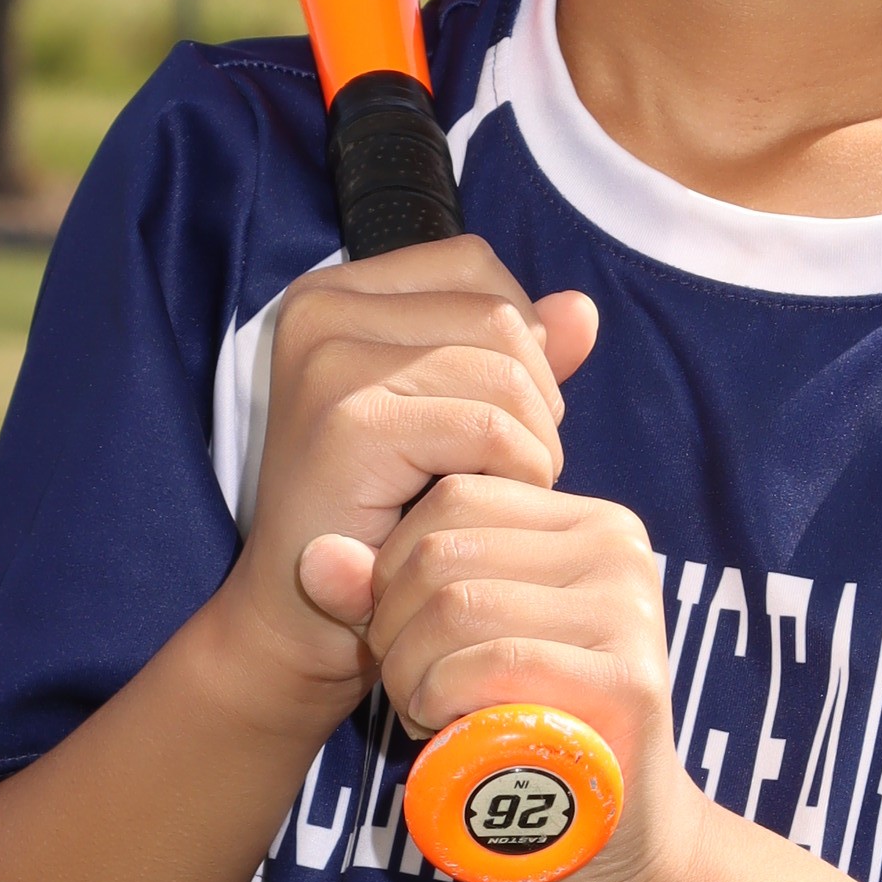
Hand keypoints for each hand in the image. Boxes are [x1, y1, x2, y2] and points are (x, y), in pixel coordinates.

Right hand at [215, 243, 598, 735]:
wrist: (300, 614)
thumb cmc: (379, 516)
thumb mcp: (452, 417)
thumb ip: (513, 357)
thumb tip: (581, 308)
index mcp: (337, 294)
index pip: (477, 267)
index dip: (518, 343)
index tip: (491, 418)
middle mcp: (321, 309)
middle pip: (499, 315)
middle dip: (532, 399)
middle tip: (499, 470)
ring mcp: (330, 361)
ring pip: (506, 368)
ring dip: (530, 443)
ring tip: (488, 492)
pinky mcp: (350, 421)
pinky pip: (491, 428)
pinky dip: (513, 476)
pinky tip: (476, 513)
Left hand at [343, 472, 690, 881]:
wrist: (618, 833)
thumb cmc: (530, 727)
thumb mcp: (460, 642)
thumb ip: (388, 592)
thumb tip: (313, 556)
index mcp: (592, 522)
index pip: (456, 497)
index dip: (394, 567)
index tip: (401, 633)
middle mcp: (621, 553)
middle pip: (444, 552)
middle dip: (394, 627)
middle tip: (407, 685)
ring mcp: (630, 614)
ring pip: (456, 605)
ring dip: (410, 673)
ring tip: (425, 710)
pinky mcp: (627, 681)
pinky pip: (490, 662)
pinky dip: (442, 699)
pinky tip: (446, 729)